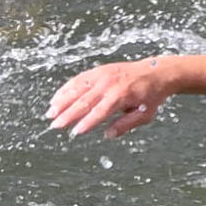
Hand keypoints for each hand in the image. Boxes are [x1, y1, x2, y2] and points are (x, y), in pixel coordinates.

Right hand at [46, 59, 178, 139]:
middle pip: (84, 100)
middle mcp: (109, 83)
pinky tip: (56, 98)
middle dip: (68, 114)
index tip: (76, 132)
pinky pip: (79, 79)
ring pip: (77, 88)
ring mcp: (102, 75)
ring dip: (62, 100)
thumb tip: (108, 135)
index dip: (87, 122)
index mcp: (121, 96)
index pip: (100, 111)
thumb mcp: (144, 115)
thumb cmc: (150, 96)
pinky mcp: (98, 70)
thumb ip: (125, 125)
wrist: (155, 72)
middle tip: (55, 125)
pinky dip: (66, 89)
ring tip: (50, 113)